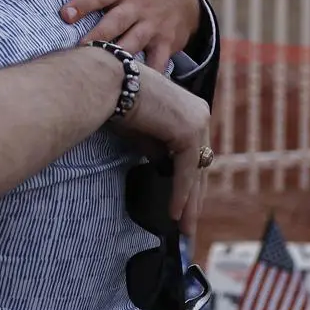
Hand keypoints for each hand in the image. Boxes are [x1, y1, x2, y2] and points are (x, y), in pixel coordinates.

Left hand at [62, 0, 201, 63]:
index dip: (82, 4)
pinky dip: (149, 74)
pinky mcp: (167, 43)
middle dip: (98, 35)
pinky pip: (158, 62)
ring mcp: (153, 25)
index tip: (65, 15)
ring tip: (99, 69)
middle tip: (79, 47)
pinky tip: (133, 86)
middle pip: (115, 21)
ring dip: (117, 56)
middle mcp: (137, 6)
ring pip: (133, 42)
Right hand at [117, 64, 210, 219]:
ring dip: (189, 202)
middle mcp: (200, 114)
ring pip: (197, 171)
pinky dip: (180, 193)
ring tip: (185, 227)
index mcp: (191, 110)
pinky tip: (175, 213)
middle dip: (193, 198)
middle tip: (188, 223)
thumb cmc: (117, 101)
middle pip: (200, 166)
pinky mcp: (189, 131)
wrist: (108, 82)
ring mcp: (198, 122)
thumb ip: (158, 149)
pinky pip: (187, 171)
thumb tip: (166, 170)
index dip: (190, 181)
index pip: (195, 154)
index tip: (184, 203)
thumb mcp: (143, 131)